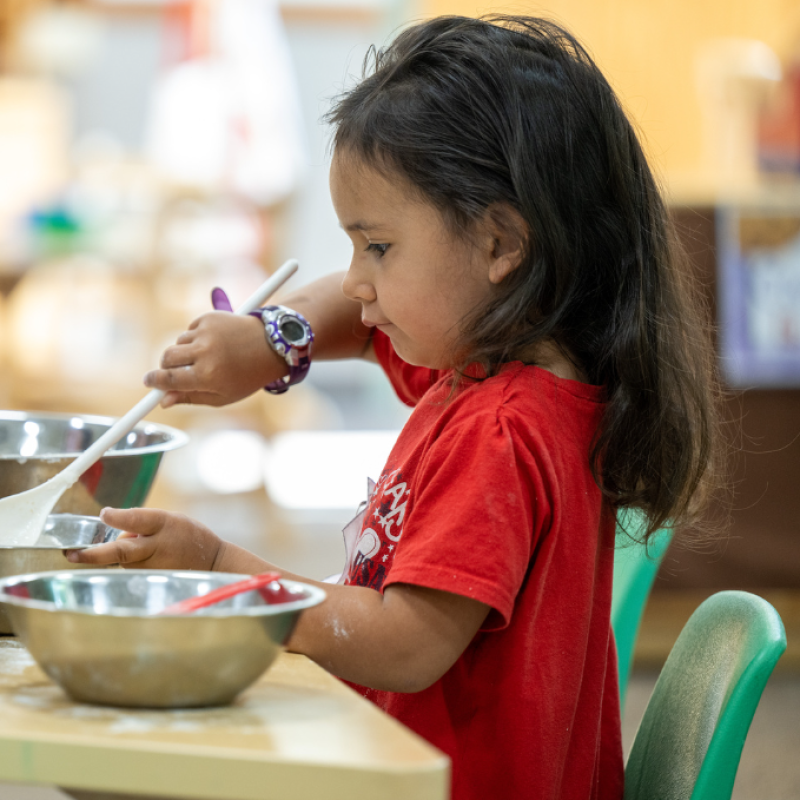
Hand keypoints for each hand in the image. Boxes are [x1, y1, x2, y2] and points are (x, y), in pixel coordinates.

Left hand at [66, 507, 222, 569]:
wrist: (213, 562)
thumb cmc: (188, 536)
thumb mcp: (170, 520)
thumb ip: (142, 523)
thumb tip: (115, 531)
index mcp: (165, 524)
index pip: (138, 519)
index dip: (119, 517)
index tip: (104, 513)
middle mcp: (158, 547)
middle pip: (122, 551)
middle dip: (95, 554)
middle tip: (71, 554)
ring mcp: (154, 567)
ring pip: (122, 561)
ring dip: (118, 554)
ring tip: (141, 545)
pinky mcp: (153, 580)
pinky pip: (130, 570)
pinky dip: (129, 563)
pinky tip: (143, 558)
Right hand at [144, 312, 286, 407]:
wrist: (271, 346)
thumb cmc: (247, 376)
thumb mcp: (222, 396)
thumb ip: (190, 398)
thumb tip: (163, 401)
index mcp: (207, 375)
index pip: (168, 379)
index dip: (154, 381)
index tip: (148, 382)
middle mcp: (205, 352)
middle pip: (166, 358)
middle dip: (165, 367)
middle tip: (174, 373)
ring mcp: (206, 332)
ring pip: (177, 344)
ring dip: (184, 353)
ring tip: (206, 358)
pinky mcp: (209, 318)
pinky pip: (189, 331)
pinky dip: (195, 339)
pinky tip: (213, 344)